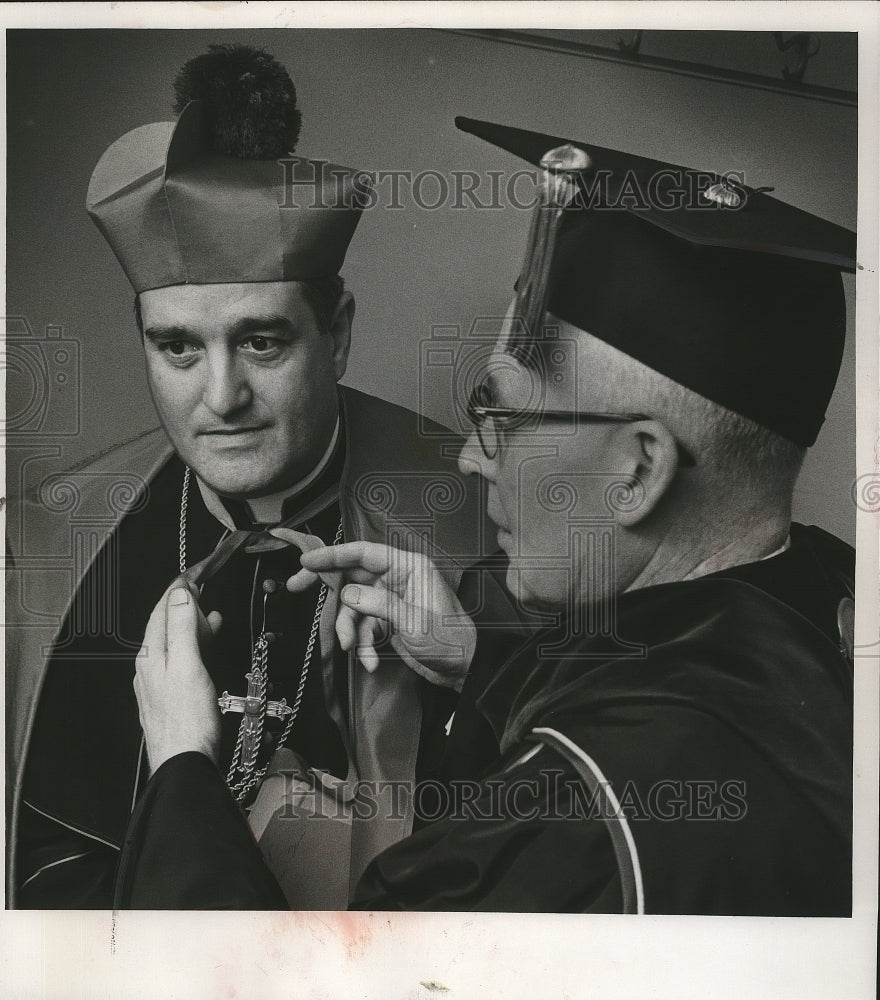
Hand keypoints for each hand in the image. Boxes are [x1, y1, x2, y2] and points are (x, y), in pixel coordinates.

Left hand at [134, 581, 222, 773]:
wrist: (185, 764)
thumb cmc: (187, 721)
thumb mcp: (187, 664)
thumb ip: (183, 627)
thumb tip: (180, 595)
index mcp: (151, 656)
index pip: (162, 610)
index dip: (178, 589)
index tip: (195, 573)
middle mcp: (150, 668)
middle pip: (167, 625)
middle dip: (186, 605)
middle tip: (206, 590)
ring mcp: (159, 684)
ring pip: (175, 644)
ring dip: (193, 626)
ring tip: (212, 616)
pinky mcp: (172, 697)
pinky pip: (182, 662)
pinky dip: (196, 648)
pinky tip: (207, 651)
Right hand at [271, 531, 475, 691]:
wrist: (464, 669)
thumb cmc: (449, 639)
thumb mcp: (412, 621)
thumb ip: (377, 604)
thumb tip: (346, 593)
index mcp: (408, 566)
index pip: (364, 552)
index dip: (333, 554)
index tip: (307, 561)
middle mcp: (397, 578)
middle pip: (352, 575)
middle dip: (327, 586)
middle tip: (296, 587)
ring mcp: (390, 599)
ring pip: (353, 607)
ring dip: (350, 630)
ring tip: (353, 648)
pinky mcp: (387, 620)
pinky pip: (363, 626)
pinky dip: (362, 644)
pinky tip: (370, 662)